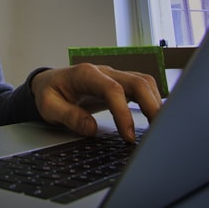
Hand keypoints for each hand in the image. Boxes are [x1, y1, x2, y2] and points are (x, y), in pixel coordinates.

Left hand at [30, 64, 161, 142]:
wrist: (48, 84)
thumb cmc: (49, 93)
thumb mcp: (49, 106)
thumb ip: (69, 116)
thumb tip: (91, 129)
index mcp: (85, 74)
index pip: (113, 89)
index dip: (123, 113)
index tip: (128, 136)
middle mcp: (104, 72)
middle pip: (137, 82)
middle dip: (151, 105)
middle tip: (158, 132)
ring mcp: (114, 76)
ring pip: (143, 83)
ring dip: (155, 103)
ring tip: (160, 128)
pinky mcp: (120, 85)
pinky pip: (142, 88)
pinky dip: (152, 101)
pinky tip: (156, 118)